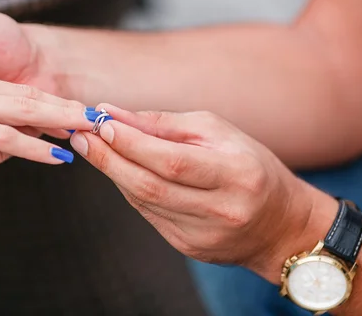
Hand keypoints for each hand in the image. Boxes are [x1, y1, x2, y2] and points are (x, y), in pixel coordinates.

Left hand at [69, 105, 337, 281]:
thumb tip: (113, 114)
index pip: (172, 161)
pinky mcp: (188, 247)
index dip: (131, 143)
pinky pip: (147, 213)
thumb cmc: (251, 166)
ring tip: (92, 146)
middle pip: (149, 186)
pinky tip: (119, 169)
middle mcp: (220, 210)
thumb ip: (164, 124)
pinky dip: (128, 188)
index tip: (100, 123)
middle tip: (81, 135)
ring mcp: (202, 235)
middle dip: (108, 158)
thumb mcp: (219, 132)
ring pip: (142, 201)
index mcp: (237, 175)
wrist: (280, 226)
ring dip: (112, 171)